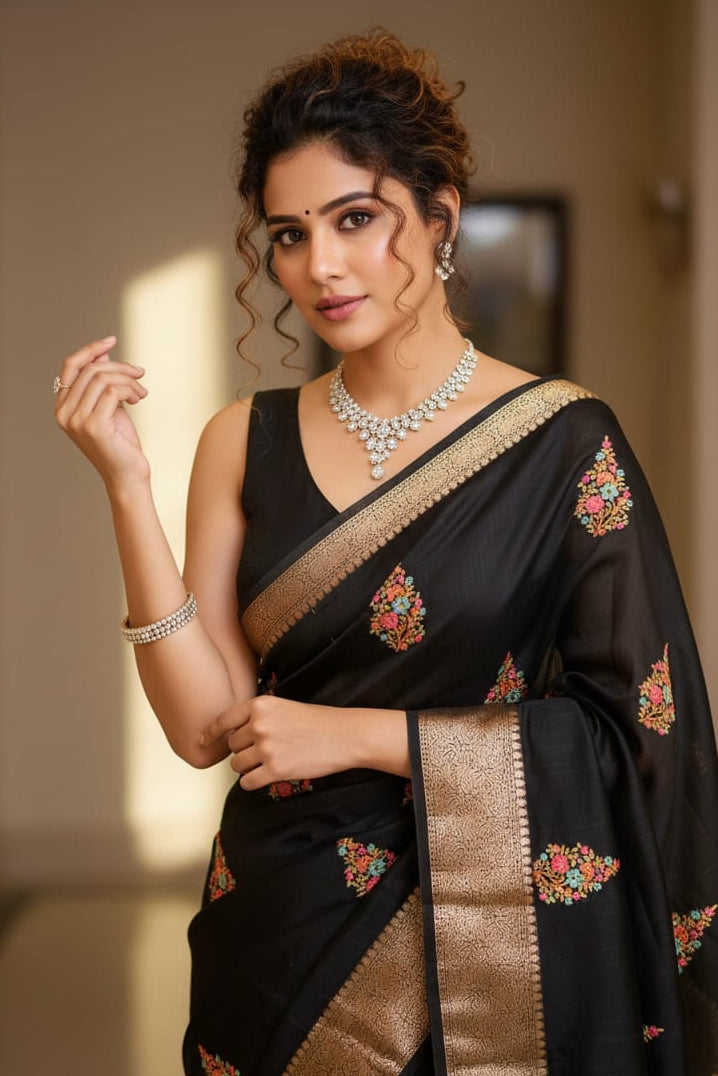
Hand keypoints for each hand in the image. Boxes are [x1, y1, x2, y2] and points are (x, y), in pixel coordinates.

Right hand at [54, 335, 149, 490]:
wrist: (128, 475)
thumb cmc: (120, 443)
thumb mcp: (109, 406)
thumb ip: (101, 382)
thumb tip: (102, 354)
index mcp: (63, 407)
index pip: (71, 366)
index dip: (91, 350)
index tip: (112, 340)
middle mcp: (64, 413)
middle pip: (91, 370)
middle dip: (120, 367)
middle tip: (140, 374)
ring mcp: (77, 420)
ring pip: (103, 378)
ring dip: (129, 380)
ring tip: (142, 392)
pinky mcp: (94, 426)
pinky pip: (113, 391)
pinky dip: (131, 389)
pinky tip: (139, 399)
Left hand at [199, 695, 355, 790]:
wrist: (344, 735)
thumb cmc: (316, 721)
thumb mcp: (284, 706)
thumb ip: (258, 717)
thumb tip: (233, 735)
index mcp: (259, 706)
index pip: (224, 721)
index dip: (209, 733)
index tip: (201, 741)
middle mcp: (259, 725)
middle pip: (231, 746)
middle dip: (242, 750)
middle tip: (263, 750)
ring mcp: (266, 748)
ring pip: (236, 765)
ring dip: (247, 767)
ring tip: (266, 763)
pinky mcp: (275, 769)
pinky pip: (248, 782)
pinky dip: (253, 782)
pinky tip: (265, 777)